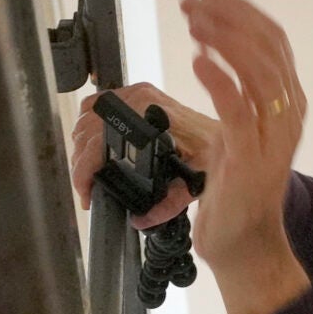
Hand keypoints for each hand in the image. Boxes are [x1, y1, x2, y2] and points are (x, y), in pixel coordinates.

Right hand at [70, 83, 216, 227]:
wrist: (232, 132)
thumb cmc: (217, 154)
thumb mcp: (195, 182)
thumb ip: (169, 204)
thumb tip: (140, 220)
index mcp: (149, 115)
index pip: (98, 139)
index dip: (85, 170)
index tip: (87, 193)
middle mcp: (140, 98)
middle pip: (87, 129)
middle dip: (81, 163)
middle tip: (87, 190)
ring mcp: (137, 92)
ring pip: (87, 116)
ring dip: (82, 147)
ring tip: (90, 174)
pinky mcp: (137, 93)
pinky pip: (98, 106)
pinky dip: (90, 128)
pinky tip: (97, 150)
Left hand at [180, 0, 309, 313]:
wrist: (245, 245)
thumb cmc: (237, 191)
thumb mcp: (237, 131)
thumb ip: (235, 93)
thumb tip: (211, 50)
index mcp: (287, 103)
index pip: (272, 39)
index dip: (239, 11)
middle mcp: (288, 114)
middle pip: (267, 46)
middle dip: (228, 17)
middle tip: (192, 4)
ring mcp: (273, 136)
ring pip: (258, 70)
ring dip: (223, 38)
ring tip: (193, 24)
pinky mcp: (251, 159)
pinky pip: (238, 110)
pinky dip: (219, 80)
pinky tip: (198, 60)